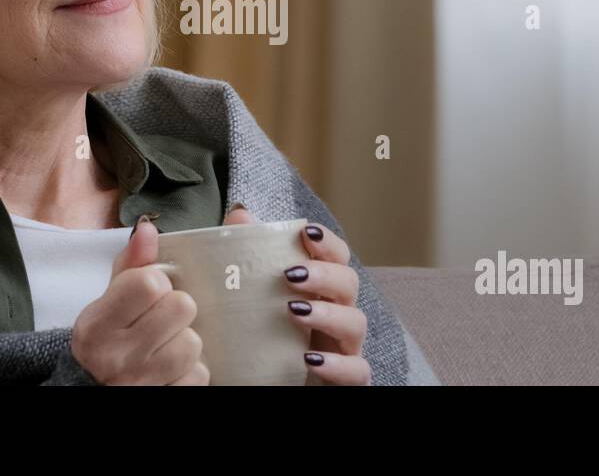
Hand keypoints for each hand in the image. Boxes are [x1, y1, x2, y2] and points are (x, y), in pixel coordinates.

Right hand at [70, 216, 207, 384]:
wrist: (93, 388)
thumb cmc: (107, 338)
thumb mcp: (109, 300)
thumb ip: (131, 263)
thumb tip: (148, 228)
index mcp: (97, 323)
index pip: (150, 283)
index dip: (158, 282)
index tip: (151, 291)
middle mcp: (116, 355)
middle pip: (181, 307)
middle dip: (176, 308)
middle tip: (162, 317)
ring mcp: (141, 381)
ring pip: (192, 343)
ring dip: (185, 339)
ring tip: (167, 342)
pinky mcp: (166, 396)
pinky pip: (199, 374)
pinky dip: (192, 369)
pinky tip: (173, 366)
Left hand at [224, 205, 371, 384]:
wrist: (264, 384)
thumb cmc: (266, 337)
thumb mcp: (251, 297)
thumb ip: (248, 256)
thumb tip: (241, 214)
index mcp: (320, 289)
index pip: (336, 257)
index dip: (326, 242)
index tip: (306, 232)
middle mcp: (338, 312)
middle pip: (348, 282)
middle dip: (323, 274)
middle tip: (291, 274)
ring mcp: (346, 346)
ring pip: (355, 322)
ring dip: (328, 313)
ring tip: (294, 311)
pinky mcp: (347, 378)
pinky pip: (357, 370)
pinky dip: (337, 364)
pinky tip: (310, 359)